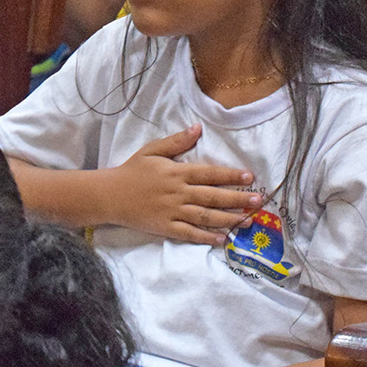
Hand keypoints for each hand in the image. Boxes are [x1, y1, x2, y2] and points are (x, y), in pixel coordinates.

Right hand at [104, 125, 263, 245]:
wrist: (107, 195)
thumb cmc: (132, 171)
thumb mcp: (152, 150)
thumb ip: (177, 141)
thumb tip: (198, 127)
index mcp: (177, 173)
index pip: (210, 174)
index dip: (231, 176)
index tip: (250, 177)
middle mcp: (178, 193)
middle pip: (213, 197)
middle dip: (237, 199)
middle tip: (258, 201)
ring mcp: (172, 212)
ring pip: (205, 217)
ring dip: (228, 219)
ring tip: (248, 221)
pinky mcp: (164, 227)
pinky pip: (189, 233)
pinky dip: (206, 237)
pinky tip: (223, 239)